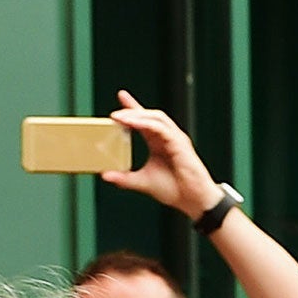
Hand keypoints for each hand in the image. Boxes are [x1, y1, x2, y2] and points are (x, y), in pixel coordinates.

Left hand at [102, 89, 220, 218]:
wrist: (193, 201)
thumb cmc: (175, 190)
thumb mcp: (143, 182)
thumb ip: (124, 178)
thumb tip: (105, 175)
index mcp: (159, 143)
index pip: (144, 121)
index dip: (133, 108)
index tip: (121, 97)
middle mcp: (167, 137)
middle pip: (149, 116)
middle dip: (132, 110)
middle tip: (115, 113)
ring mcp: (175, 138)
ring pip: (156, 118)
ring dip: (137, 115)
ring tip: (120, 117)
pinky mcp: (179, 143)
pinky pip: (161, 128)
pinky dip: (147, 124)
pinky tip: (134, 123)